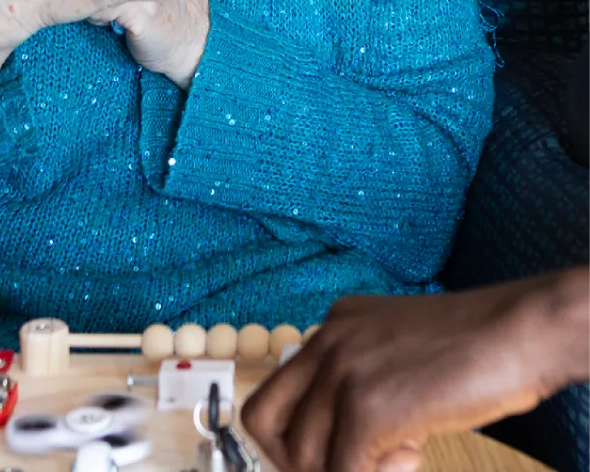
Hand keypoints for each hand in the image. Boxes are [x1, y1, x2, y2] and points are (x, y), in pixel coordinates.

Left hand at [241, 275, 588, 471]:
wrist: (516, 332)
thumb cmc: (473, 349)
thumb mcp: (398, 353)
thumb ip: (361, 381)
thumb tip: (338, 446)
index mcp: (332, 325)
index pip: (275, 394)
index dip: (298, 439)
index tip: (343, 454)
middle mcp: (326, 340)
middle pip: (266, 422)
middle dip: (302, 463)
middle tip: (357, 464)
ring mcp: (342, 370)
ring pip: (302, 457)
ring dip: (348, 471)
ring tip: (402, 455)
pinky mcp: (366, 405)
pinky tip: (415, 455)